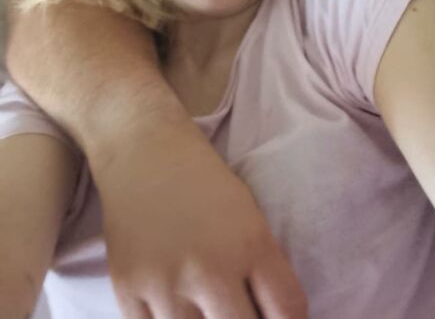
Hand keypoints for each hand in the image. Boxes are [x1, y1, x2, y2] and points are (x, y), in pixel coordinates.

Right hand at [93, 119, 307, 318]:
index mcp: (251, 245)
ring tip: (204, 304)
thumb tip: (272, 318)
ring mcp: (166, 285)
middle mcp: (210, 270)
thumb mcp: (250, 217)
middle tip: (238, 310)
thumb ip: (263, 271)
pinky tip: (174, 308)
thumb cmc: (204, 181)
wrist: (144, 150)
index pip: (288, 312)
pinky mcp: (128, 291)